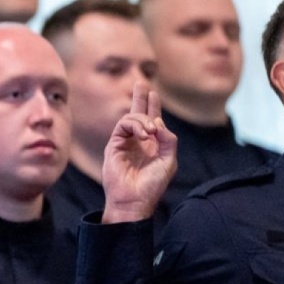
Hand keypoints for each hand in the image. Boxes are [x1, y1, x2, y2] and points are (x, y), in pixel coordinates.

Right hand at [101, 83, 177, 223]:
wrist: (134, 200)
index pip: (152, 122)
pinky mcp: (114, 144)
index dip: (153, 107)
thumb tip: (158, 122)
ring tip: (151, 130)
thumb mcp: (169, 161)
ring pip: (131, 118)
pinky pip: (123, 125)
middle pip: (137, 114)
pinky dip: (135, 125)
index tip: (154, 94)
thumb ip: (168, 140)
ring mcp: (124, 142)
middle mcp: (137, 141)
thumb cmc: (152, 185)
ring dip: (144, 119)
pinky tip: (144, 134)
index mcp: (151, 146)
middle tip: (141, 83)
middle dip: (140, 98)